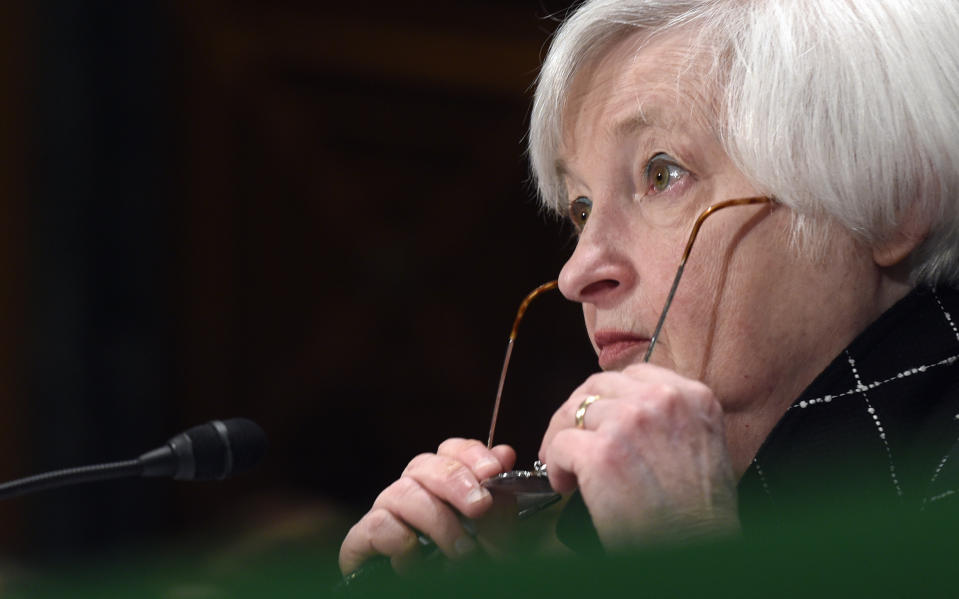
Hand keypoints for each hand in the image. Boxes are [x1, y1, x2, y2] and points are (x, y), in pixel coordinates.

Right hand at [338, 438, 515, 575]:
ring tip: (462, 550)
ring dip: (436, 519)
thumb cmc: (468, 575)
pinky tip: (417, 560)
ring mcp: (386, 514)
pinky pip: (376, 523)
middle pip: (424, 463)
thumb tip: (504, 453)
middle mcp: (412, 493)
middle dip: (455, 481)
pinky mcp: (362, 541)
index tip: (493, 471)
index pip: (450, 451)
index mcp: (443, 487)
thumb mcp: (496, 544)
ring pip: (401, 491)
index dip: (471, 454)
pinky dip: (400, 539)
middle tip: (479, 506)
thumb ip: (500, 504)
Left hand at [539, 363, 737, 547]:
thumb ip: (669, 419)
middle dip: (578, 412)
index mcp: (692, 396)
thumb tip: (626, 414)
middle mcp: (661, 400)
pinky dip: (555, 466)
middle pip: (598, 387)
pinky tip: (566, 485)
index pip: (635, 375)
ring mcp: (629, 422)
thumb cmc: (701, 514)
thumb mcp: (703, 445)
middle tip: (569, 436)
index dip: (609, 396)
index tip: (599, 416)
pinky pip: (560, 445)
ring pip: (573, 413)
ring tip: (567, 468)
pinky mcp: (600, 453)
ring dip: (562, 439)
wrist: (698, 549)